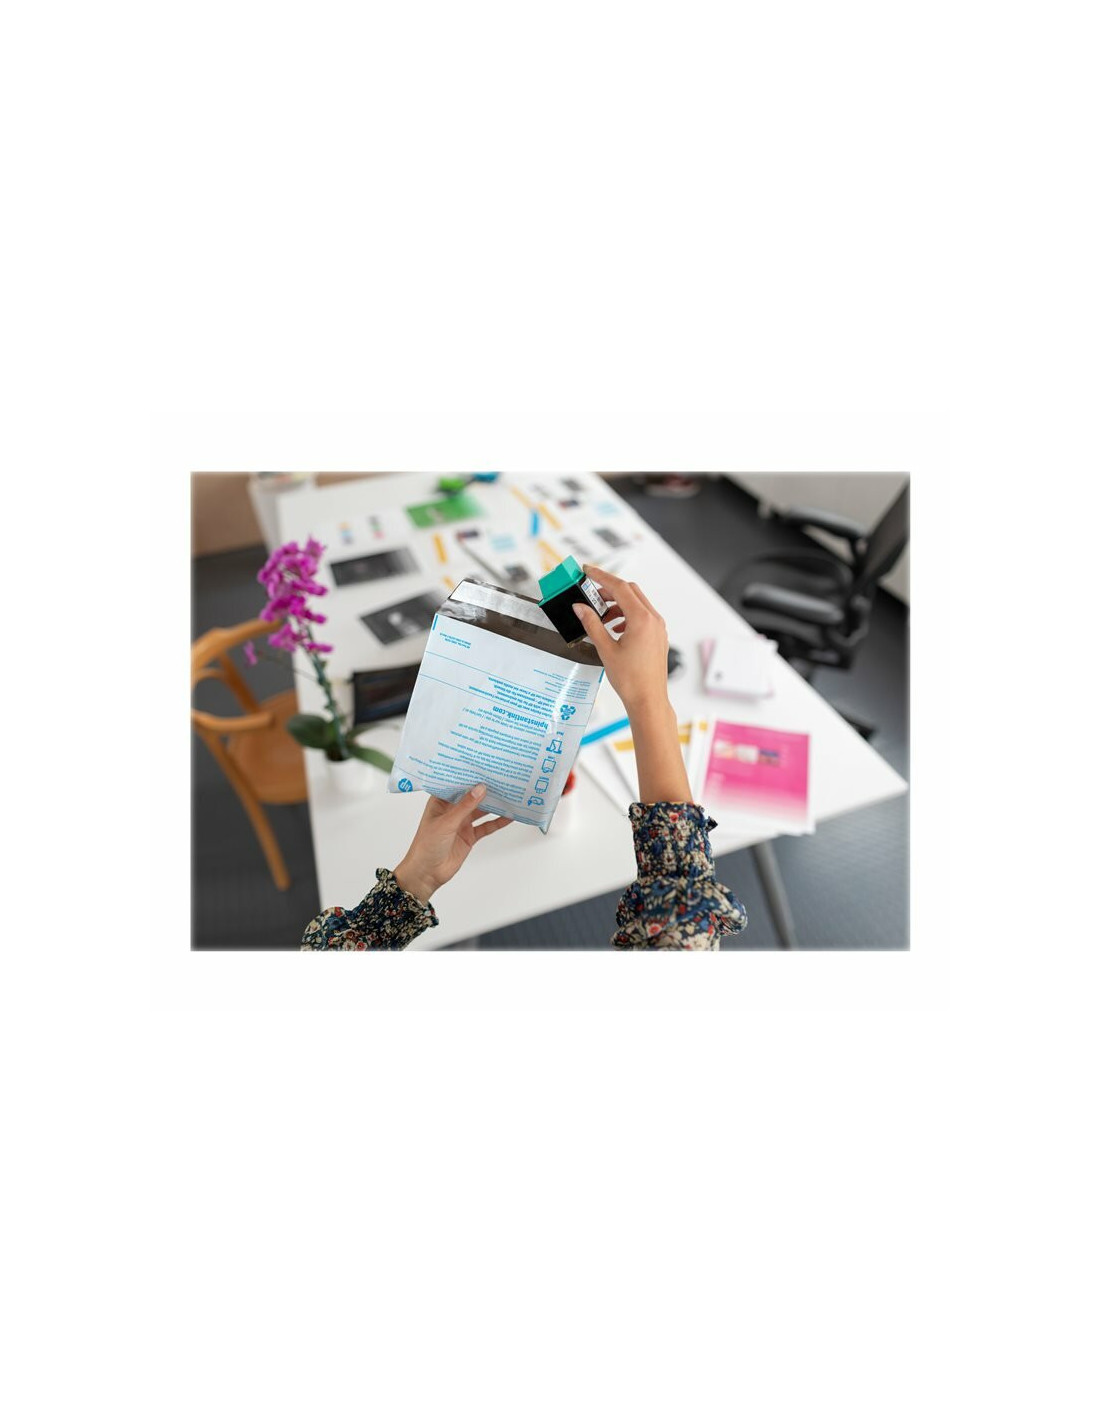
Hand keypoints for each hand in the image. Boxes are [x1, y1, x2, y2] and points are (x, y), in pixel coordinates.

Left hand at [393, 784, 512, 903]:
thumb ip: (465, 806)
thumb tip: (480, 789)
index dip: (468, 775)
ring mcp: (462, 823)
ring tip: (509, 793)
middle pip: (472, 796)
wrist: (427, 873)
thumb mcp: (446, 823)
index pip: (456, 784)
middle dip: (485, 789)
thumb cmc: (426, 846)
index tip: (483, 766)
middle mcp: (452, 810)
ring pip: (481, 810)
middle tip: (501, 778)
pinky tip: (509, 816)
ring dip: (494, 804)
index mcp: (440, 802)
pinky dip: (498, 822)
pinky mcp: (470, 836)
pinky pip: (486, 827)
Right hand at [572, 564, 670, 714]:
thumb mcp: (605, 649)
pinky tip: (614, 628)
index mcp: (641, 619)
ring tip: (599, 616)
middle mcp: (653, 619)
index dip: (601, 576)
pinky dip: (626, 615)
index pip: (620, 587)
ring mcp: (658, 627)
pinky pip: (642, 616)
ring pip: (636, 603)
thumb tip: (580, 608)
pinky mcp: (657, 636)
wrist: (648, 700)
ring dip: (617, 604)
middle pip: (630, 591)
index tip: (588, 570)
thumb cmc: (631, 680)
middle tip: (590, 594)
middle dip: (609, 590)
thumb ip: (592, 624)